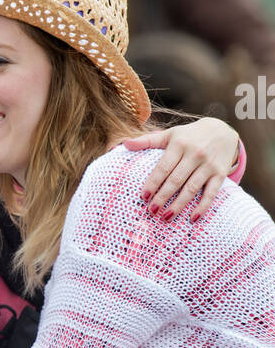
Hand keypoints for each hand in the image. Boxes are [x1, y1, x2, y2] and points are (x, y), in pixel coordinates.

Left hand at [122, 119, 239, 221]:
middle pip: (176, 180)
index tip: (144, 196)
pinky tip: (193, 218)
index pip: (163, 167)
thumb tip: (125, 144)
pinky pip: (211, 192)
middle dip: (163, 197)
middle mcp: (195, 154)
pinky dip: (203, 206)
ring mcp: (208, 164)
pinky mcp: (220, 173)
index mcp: (179, 144)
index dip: (153, 183)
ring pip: (191, 188)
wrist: (223, 130)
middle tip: (152, 211)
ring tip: (166, 217)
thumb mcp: (170, 134)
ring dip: (179, 205)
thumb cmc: (189, 135)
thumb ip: (148, 140)